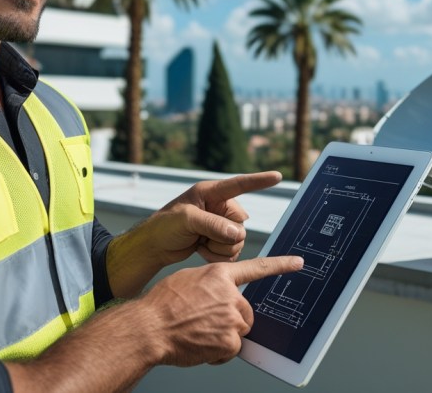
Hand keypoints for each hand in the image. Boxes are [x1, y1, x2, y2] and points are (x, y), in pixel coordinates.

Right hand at [138, 255, 304, 366]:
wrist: (149, 328)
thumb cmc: (161, 305)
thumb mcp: (186, 280)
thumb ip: (209, 284)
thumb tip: (218, 294)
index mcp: (219, 275)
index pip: (257, 268)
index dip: (280, 265)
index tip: (299, 262)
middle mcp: (230, 294)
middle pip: (245, 312)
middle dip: (231, 320)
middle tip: (207, 323)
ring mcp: (231, 317)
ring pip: (239, 331)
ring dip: (224, 336)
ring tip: (198, 333)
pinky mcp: (229, 340)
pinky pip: (232, 350)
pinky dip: (218, 352)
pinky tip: (200, 346)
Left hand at [143, 171, 281, 264]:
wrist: (154, 247)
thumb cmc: (164, 226)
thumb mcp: (186, 220)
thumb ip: (213, 224)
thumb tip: (238, 233)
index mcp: (211, 193)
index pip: (239, 185)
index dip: (259, 181)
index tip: (277, 176)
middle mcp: (219, 207)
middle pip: (241, 224)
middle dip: (225, 236)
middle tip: (203, 237)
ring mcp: (220, 225)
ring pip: (238, 240)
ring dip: (220, 248)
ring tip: (200, 244)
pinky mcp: (218, 240)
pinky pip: (233, 252)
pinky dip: (219, 256)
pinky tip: (202, 251)